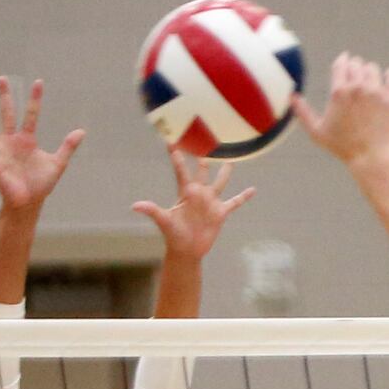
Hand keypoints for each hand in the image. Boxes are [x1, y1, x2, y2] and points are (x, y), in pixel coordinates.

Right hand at [0, 77, 84, 213]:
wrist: (29, 203)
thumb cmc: (41, 184)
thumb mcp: (57, 164)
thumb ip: (67, 147)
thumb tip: (81, 131)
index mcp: (27, 139)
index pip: (32, 114)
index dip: (35, 99)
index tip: (39, 81)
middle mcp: (11, 140)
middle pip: (7, 113)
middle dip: (5, 96)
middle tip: (2, 77)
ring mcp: (0, 150)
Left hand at [133, 148, 254, 258]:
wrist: (186, 251)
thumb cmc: (173, 236)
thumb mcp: (164, 221)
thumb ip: (152, 210)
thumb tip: (135, 206)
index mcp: (185, 191)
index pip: (180, 169)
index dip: (176, 154)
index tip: (171, 138)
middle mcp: (199, 193)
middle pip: (202, 170)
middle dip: (202, 155)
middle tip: (205, 137)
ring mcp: (210, 202)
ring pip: (220, 182)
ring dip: (225, 171)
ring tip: (230, 157)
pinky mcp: (220, 213)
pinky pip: (234, 202)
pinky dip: (243, 197)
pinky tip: (252, 190)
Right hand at [293, 53, 388, 167]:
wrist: (371, 159)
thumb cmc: (343, 148)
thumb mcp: (317, 132)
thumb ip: (303, 112)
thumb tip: (292, 96)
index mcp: (339, 91)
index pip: (341, 62)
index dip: (342, 61)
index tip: (344, 63)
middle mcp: (358, 87)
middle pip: (356, 63)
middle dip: (354, 69)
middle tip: (355, 80)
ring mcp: (376, 91)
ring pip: (372, 68)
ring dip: (369, 73)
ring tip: (368, 86)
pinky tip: (385, 85)